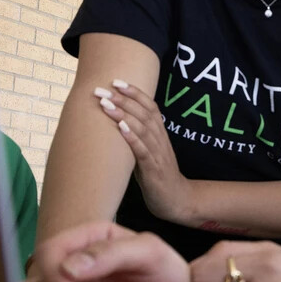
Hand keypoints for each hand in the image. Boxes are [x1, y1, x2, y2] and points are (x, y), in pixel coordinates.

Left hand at [94, 79, 191, 223]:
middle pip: (143, 113)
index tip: (116, 81)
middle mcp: (160, 140)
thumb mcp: (149, 151)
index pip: (150, 107)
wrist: (177, 200)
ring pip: (142, 129)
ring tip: (107, 105)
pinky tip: (120, 128)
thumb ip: (139, 137)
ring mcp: (157, 154)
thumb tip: (118, 122)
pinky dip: (132, 138)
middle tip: (103, 90)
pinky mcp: (153, 170)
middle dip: (123, 99)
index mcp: (160, 134)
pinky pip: (143, 151)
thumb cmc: (159, 175)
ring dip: (124, 114)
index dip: (135, 92)